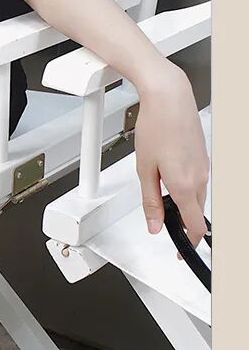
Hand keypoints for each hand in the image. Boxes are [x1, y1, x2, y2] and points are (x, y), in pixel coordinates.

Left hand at [134, 64, 209, 249]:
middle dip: (182, 222)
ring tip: (161, 194)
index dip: (189, 243)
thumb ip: (150, 201)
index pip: (195, 225)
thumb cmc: (156, 127)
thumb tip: (154, 225)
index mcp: (185, 185)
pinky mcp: (203, 157)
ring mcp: (204, 167)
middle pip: (195, 212)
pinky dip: (185, 187)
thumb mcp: (144, 169)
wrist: (169, 98)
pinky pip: (197, 181)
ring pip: (196, 196)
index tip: (182, 251)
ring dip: (182, 203)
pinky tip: (169, 175)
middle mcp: (200, 178)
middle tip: (163, 222)